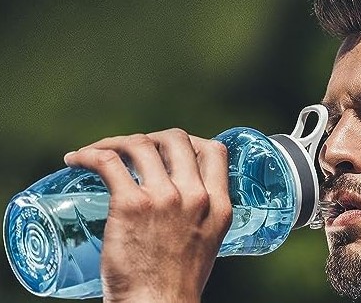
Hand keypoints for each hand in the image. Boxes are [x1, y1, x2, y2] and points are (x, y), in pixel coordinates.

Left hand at [64, 129, 232, 302]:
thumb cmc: (176, 285)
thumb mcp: (206, 242)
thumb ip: (199, 216)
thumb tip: (179, 203)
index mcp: (219, 205)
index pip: (214, 151)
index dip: (192, 142)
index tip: (171, 150)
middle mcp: (195, 195)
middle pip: (176, 139)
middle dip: (151, 138)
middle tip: (131, 152)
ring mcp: (164, 197)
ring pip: (140, 144)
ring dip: (115, 142)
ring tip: (98, 153)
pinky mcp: (131, 205)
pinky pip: (106, 162)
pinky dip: (89, 154)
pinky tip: (77, 160)